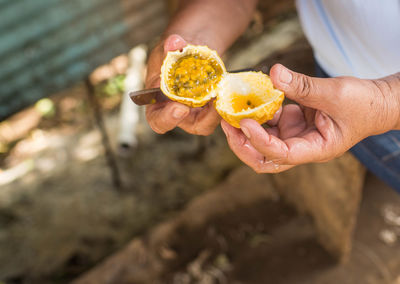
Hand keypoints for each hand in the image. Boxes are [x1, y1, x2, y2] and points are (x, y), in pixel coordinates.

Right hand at [145, 34, 220, 135]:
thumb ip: (169, 47)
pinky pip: (218, 112)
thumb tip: (175, 42)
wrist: (189, 51)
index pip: (158, 120)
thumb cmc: (172, 53)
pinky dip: (223, 103)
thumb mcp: (167, 49)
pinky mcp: (210, 108)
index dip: (168, 119)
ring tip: (221, 93)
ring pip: (207, 122)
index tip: (180, 108)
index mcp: (157, 104)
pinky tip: (226, 89)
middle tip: (212, 101)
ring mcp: (195, 113)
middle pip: (189, 125)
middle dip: (203, 118)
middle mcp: (177, 113)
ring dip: (216, 112)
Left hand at [221, 64, 399, 172]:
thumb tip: (274, 73)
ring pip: (261, 142)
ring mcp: (294, 137)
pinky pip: (269, 123)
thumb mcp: (335, 93)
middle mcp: (301, 148)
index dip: (259, 141)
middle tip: (226, 125)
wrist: (375, 103)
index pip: (281, 154)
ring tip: (230, 112)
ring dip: (245, 130)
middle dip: (242, 145)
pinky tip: (251, 101)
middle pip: (263, 158)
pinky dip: (258, 114)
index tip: (245, 122)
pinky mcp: (291, 125)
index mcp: (315, 150)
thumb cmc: (363, 104)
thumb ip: (304, 86)